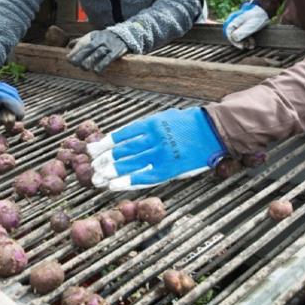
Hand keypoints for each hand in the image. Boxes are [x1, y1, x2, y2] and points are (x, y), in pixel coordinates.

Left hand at [0, 72, 24, 123]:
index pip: (7, 98)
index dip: (16, 108)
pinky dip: (13, 99)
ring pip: (13, 92)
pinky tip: (9, 106)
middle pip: (13, 95)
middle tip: (18, 119)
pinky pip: (9, 90)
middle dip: (18, 107)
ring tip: (15, 114)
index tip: (20, 118)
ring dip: (16, 103)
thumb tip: (0, 118)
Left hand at [66, 29, 127, 73]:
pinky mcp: (116, 52)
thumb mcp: (92, 36)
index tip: (68, 59)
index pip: (82, 43)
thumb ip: (80, 41)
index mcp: (93, 36)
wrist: (124, 34)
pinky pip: (108, 58)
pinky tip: (96, 71)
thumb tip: (68, 46)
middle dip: (80, 57)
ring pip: (98, 53)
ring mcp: (108, 46)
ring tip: (84, 68)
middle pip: (89, 48)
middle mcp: (100, 39)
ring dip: (90, 61)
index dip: (75, 51)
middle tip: (75, 65)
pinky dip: (102, 65)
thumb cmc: (104, 38)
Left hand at [87, 107, 226, 190]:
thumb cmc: (188, 124)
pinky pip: (145, 177)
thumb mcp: (164, 118)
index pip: (121, 135)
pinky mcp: (170, 169)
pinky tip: (115, 186)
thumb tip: (120, 139)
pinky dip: (128, 182)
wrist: (214, 131)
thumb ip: (144, 129)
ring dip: (112, 173)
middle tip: (89, 168)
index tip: (91, 150)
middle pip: (123, 151)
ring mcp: (162, 155)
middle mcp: (154, 139)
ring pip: (131, 164)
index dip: (104, 144)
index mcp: (151, 124)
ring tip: (97, 179)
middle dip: (104, 161)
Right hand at [222, 0, 269, 49]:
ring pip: (238, 36)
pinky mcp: (243, 26)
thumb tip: (233, 39)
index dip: (234, 41)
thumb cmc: (257, 17)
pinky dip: (247, 39)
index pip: (229, 33)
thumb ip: (239, 33)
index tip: (241, 47)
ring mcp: (238, 24)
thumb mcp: (249, 26)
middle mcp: (233, 22)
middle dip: (240, 42)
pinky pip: (243, 34)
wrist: (264, 11)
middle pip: (233, 35)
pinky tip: (252, 43)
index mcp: (232, 20)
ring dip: (245, 42)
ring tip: (251, 45)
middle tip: (246, 46)